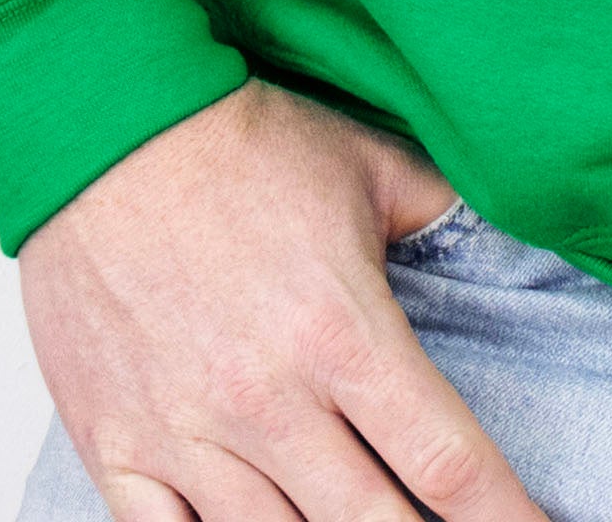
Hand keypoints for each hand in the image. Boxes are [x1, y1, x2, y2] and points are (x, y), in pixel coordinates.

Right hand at [19, 81, 548, 521]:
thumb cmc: (240, 144)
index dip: (503, 516)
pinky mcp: (119, 446)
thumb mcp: (371, 168)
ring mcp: (188, 435)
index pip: (447, 463)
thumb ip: (443, 220)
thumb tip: (504, 246)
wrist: (107, 129)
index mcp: (345, 334)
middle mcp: (270, 402)